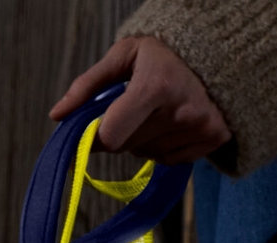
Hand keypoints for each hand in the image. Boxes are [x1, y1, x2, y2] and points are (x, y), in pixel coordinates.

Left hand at [51, 36, 231, 164]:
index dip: (96, 136)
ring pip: (147, 154)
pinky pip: (171, 160)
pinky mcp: (215, 137)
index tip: (95, 125)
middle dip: (120, 132)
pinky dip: (165, 146)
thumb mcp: (123, 55)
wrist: (220, 48)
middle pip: (126, 148)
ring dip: (143, 139)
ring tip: (158, 110)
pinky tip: (174, 122)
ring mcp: (201, 126)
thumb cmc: (163, 52)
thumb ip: (87, 85)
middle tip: (134, 107)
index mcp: (156, 87)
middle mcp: (182, 109)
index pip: (111, 137)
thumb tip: (56, 115)